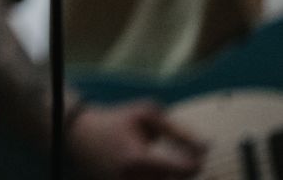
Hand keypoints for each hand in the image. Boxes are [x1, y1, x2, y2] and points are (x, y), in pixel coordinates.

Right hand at [65, 100, 206, 179]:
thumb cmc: (117, 121)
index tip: (195, 155)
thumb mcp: (145, 114)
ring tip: (164, 166)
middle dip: (183, 174)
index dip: (195, 163)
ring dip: (169, 177)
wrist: (79, 135)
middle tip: (183, 162)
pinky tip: (154, 171)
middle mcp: (132, 179)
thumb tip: (207, 146)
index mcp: (139, 159)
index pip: (184, 171)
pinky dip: (156, 178)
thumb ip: (177, 129)